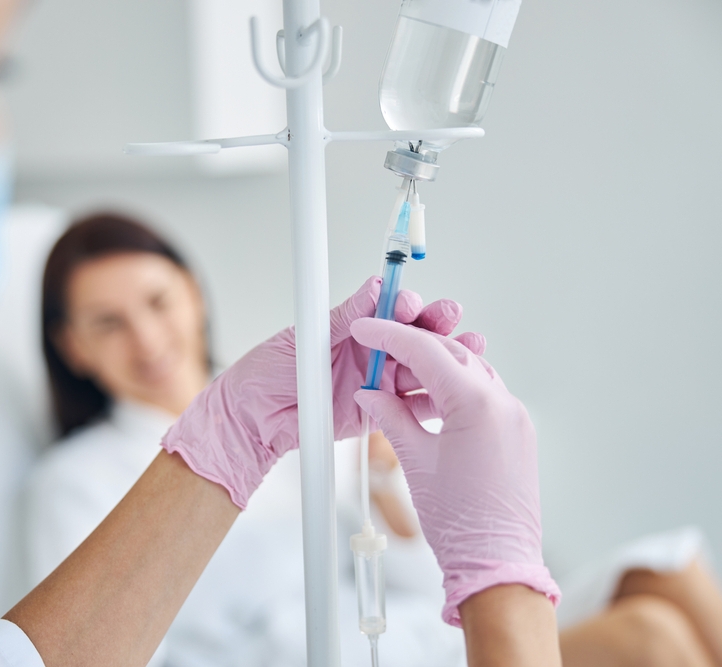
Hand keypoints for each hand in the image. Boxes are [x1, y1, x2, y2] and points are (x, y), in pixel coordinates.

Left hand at [162, 276, 471, 508]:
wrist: (251, 419)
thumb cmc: (266, 372)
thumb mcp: (305, 337)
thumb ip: (345, 317)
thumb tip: (374, 287)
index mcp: (352, 328)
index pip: (389, 309)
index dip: (404, 304)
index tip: (409, 303)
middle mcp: (369, 352)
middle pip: (414, 335)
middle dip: (435, 324)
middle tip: (450, 316)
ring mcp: (376, 382)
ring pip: (421, 368)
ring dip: (446, 357)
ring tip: (470, 347)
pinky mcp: (378, 414)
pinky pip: (411, 406)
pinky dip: (434, 397)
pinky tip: (453, 389)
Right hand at [351, 318, 559, 626]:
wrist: (497, 563)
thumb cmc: (460, 522)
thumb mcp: (415, 461)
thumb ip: (391, 417)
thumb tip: (371, 395)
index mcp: (477, 404)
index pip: (426, 351)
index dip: (390, 336)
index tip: (366, 329)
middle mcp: (503, 403)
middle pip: (451, 354)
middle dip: (412, 347)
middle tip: (377, 350)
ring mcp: (515, 418)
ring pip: (470, 372)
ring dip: (434, 367)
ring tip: (397, 379)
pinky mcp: (518, 434)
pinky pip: (483, 395)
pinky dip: (453, 389)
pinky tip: (426, 401)